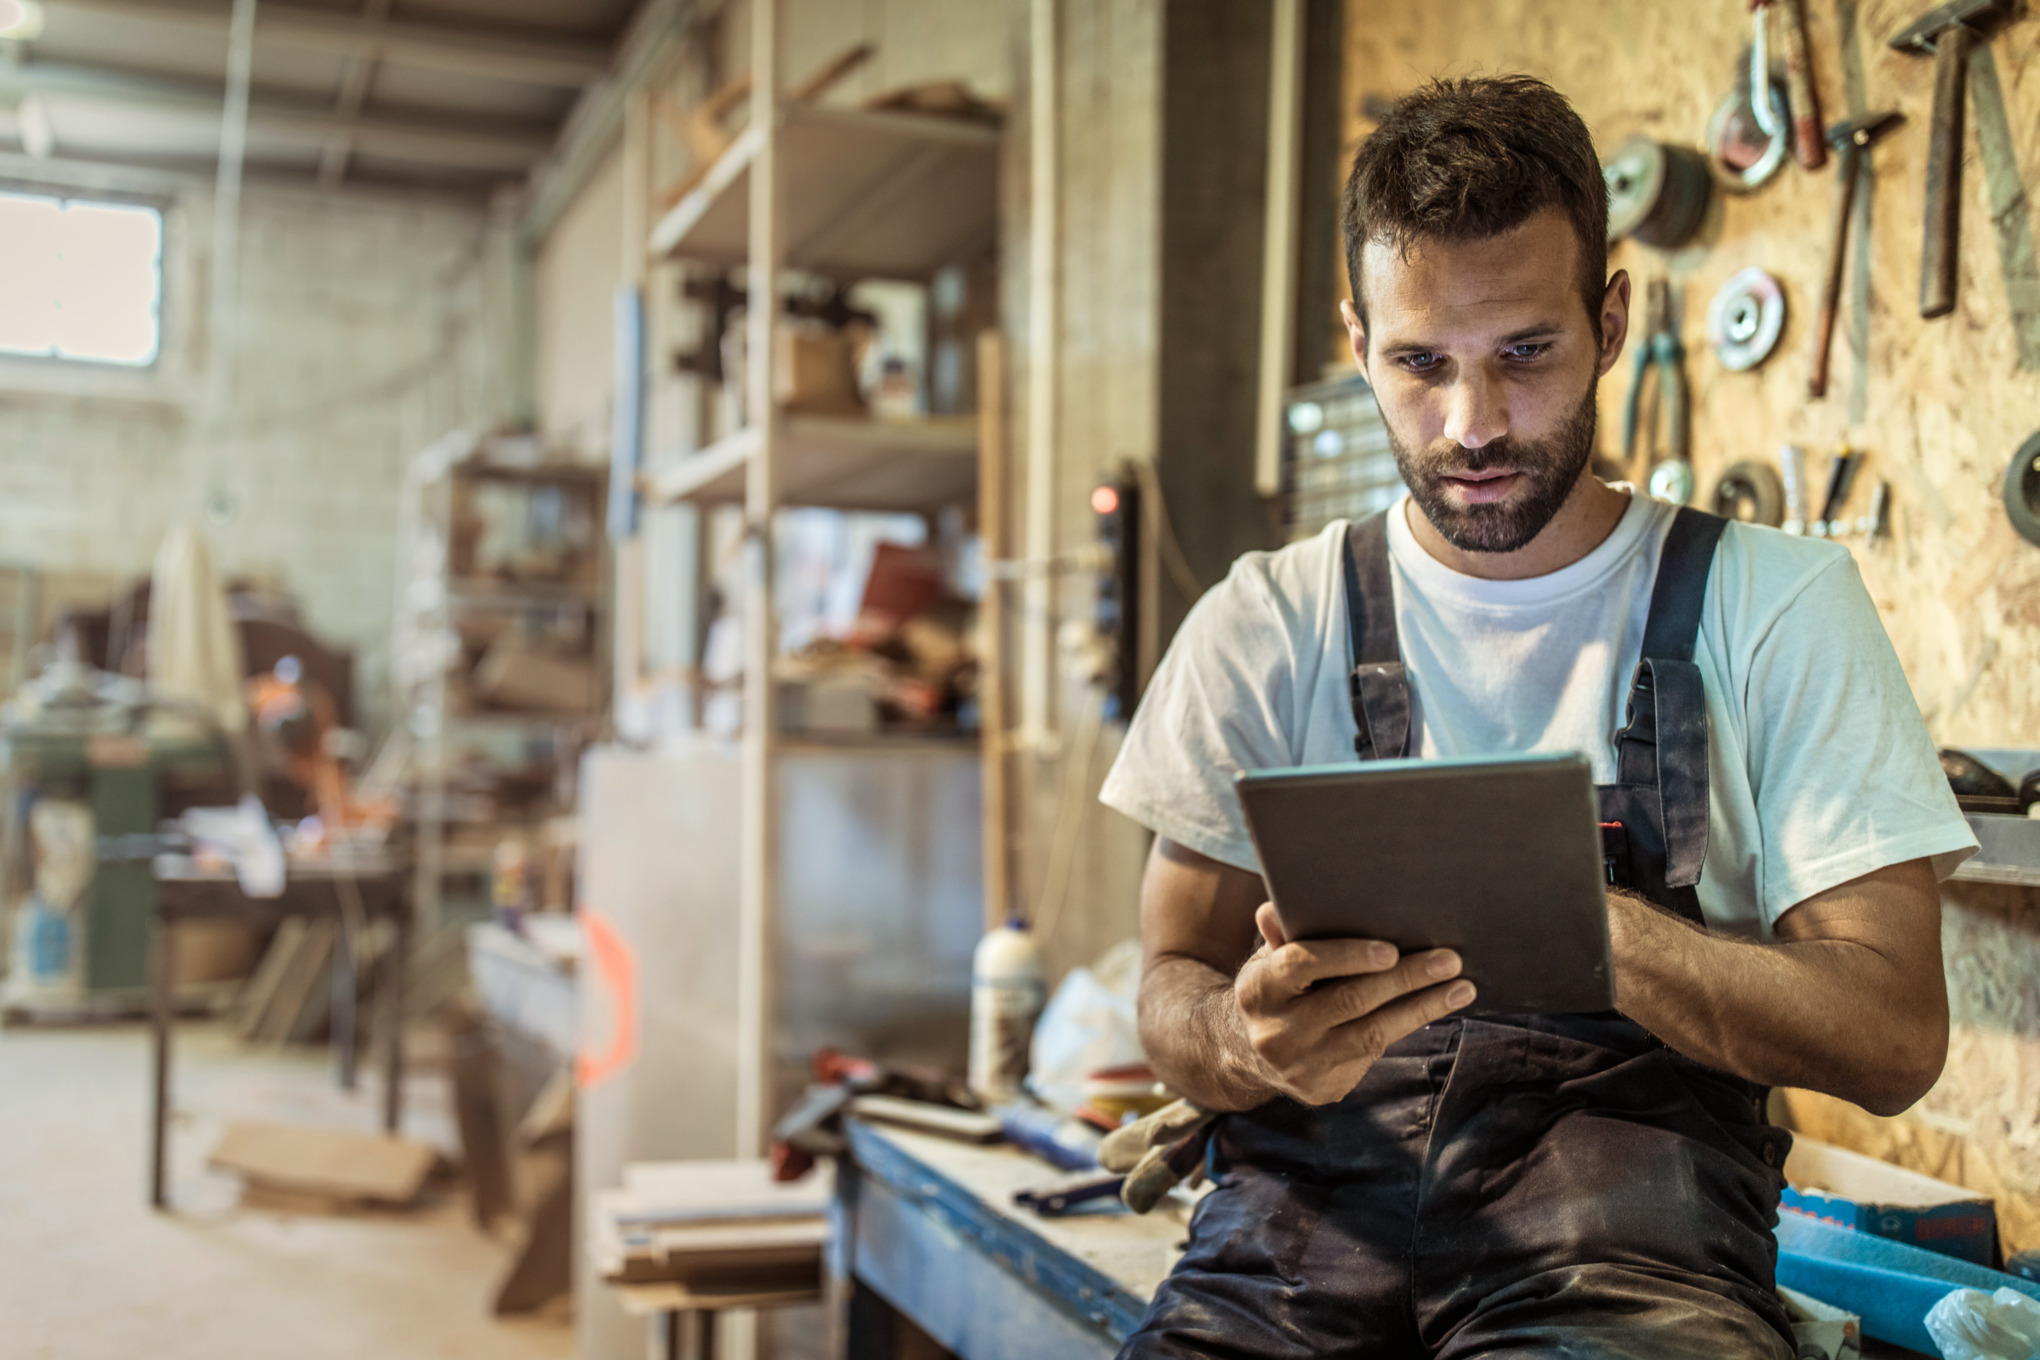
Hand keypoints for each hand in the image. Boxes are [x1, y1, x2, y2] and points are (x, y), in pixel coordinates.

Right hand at [1233, 903, 1474, 1105]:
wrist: (1249, 1053)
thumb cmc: (1275, 990)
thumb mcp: (1269, 960)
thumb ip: (1281, 935)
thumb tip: (1275, 907)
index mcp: (1259, 988)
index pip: (1303, 965)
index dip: (1348, 956)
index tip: (1391, 950)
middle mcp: (1277, 1031)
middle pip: (1350, 1000)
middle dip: (1405, 978)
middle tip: (1449, 960)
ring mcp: (1301, 1065)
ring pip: (1372, 1034)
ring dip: (1422, 1008)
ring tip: (1461, 988)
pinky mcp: (1322, 1088)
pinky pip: (1371, 1056)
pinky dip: (1405, 1028)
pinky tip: (1433, 1009)